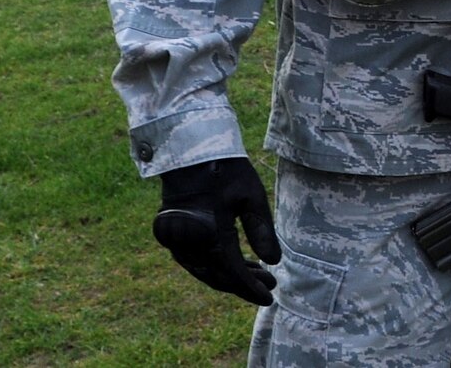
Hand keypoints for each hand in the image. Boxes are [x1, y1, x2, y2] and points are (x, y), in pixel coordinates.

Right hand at [152, 157, 281, 305]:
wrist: (189, 154)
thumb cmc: (224, 171)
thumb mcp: (251, 197)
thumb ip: (262, 231)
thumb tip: (274, 262)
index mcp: (211, 237)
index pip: (234, 274)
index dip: (252, 288)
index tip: (270, 297)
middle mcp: (191, 246)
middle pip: (220, 276)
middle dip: (246, 284)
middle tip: (271, 285)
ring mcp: (179, 244)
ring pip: (208, 271)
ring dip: (232, 276)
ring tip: (260, 275)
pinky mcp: (176, 238)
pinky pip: (198, 262)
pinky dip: (218, 266)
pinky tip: (238, 263)